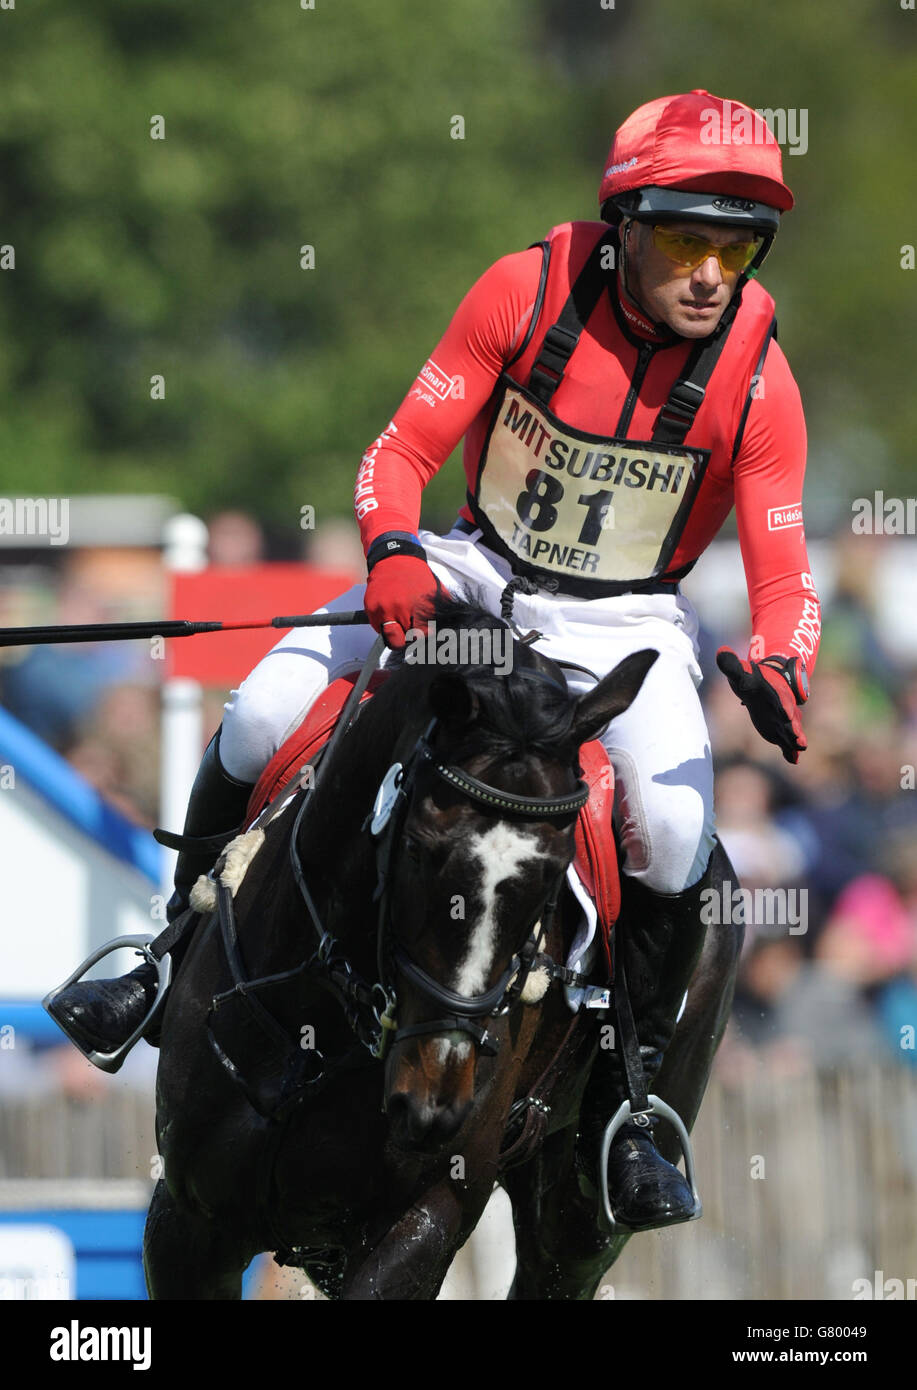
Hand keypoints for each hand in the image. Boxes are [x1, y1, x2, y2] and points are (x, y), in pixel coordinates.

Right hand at [364, 555, 441, 649]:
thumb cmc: (417, 577)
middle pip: (403, 641)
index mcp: (418, 606)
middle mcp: (400, 608)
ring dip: (395, 635)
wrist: (395, 559)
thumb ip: (439, 613)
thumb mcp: (436, 592)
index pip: (421, 636)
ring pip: (390, 638)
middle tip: (411, 631)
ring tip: (400, 625)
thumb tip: (446, 630)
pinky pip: (377, 628)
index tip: (423, 633)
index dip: (423, 636)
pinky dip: (384, 625)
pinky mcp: (371, 608)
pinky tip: (390, 614)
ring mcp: (384, 609)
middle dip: (408, 639)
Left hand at [716, 648, 807, 763]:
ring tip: (801, 748)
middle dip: (793, 727)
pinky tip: (794, 760)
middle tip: (799, 738)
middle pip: (789, 718)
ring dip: (795, 740)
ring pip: (790, 731)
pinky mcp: (779, 730)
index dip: (783, 706)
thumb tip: (720, 651)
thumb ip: (731, 664)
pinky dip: (791, 751)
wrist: (764, 685)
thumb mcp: (741, 673)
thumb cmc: (752, 679)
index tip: (786, 713)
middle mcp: (782, 707)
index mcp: (775, 693)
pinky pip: (787, 742)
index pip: (780, 700)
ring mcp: (782, 720)